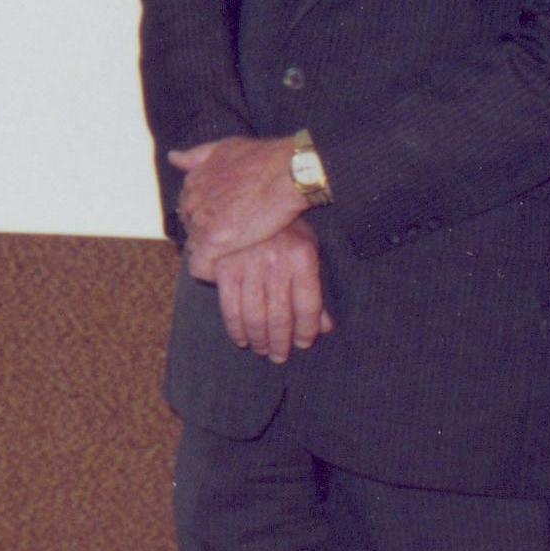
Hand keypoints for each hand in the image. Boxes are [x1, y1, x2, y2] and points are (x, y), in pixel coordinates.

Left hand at [169, 132, 309, 270]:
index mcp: (193, 181)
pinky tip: (223, 274)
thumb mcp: (225, 147)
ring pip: (194, 247)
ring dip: (210, 253)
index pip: (188, 207)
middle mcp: (192, 201)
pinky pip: (200, 266)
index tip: (225, 222)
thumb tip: (173, 157)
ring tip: (233, 257)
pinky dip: (208, 272)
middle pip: (190, 228)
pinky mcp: (215, 241)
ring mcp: (202, 222)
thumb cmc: (264, 158)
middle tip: (232, 241)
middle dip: (207, 234)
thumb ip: (197, 156)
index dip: (206, 217)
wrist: (287, 172)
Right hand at [206, 224, 332, 363]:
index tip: (303, 343)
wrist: (250, 194)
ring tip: (262, 350)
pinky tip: (241, 338)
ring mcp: (248, 264)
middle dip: (281, 342)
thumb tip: (324, 328)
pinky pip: (230, 305)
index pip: (308, 305)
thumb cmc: (284, 227)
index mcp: (302, 256)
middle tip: (279, 356)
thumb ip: (315, 290)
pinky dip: (235, 327)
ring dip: (259, 339)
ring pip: (255, 315)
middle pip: (281, 315)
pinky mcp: (224, 266)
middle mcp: (276, 261)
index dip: (307, 329)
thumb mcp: (307, 249)